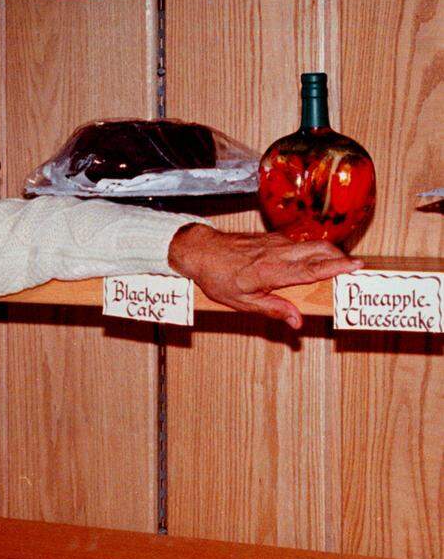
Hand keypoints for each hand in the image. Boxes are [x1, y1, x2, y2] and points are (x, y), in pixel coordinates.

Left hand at [167, 223, 362, 328]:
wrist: (201, 251)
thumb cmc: (218, 278)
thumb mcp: (241, 301)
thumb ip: (272, 309)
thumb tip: (297, 321)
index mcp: (270, 271)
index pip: (310, 268)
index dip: (335, 267)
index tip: (356, 266)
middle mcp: (277, 253)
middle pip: (318, 250)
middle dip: (339, 257)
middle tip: (353, 270)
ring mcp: (275, 242)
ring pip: (311, 244)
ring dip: (328, 252)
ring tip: (339, 265)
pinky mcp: (272, 238)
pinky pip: (299, 243)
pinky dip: (313, 250)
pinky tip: (314, 260)